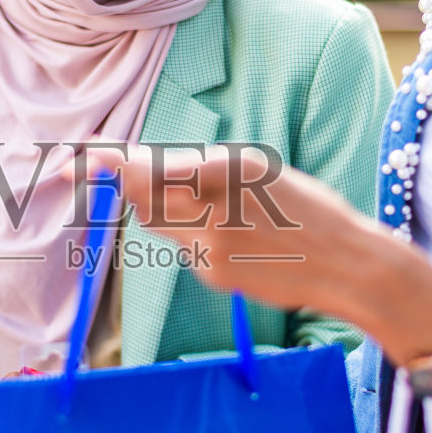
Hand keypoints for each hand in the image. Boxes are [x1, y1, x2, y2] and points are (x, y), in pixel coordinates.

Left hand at [88, 143, 431, 390]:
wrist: (349, 264)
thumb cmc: (308, 211)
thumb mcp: (263, 174)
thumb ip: (207, 173)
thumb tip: (151, 172)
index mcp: (230, 170)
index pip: (154, 168)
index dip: (112, 165)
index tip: (83, 158)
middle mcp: (216, 207)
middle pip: (144, 198)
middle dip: (122, 185)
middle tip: (93, 172)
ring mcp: (213, 245)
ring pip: (160, 224)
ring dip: (162, 210)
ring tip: (206, 207)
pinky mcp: (215, 274)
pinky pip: (187, 250)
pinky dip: (195, 240)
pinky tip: (236, 242)